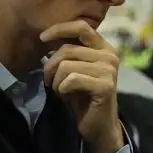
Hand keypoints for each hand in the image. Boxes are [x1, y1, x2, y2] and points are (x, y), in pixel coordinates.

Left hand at [41, 21, 124, 152]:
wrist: (98, 126)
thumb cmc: (82, 97)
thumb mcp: (74, 69)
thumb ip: (68, 51)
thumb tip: (48, 37)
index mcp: (104, 47)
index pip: (81, 27)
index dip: (59, 29)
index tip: (42, 38)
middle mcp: (110, 55)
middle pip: (68, 49)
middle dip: (51, 66)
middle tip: (49, 81)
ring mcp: (109, 70)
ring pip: (67, 65)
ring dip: (56, 80)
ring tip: (61, 90)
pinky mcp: (105, 86)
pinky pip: (71, 80)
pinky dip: (62, 89)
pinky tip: (67, 96)